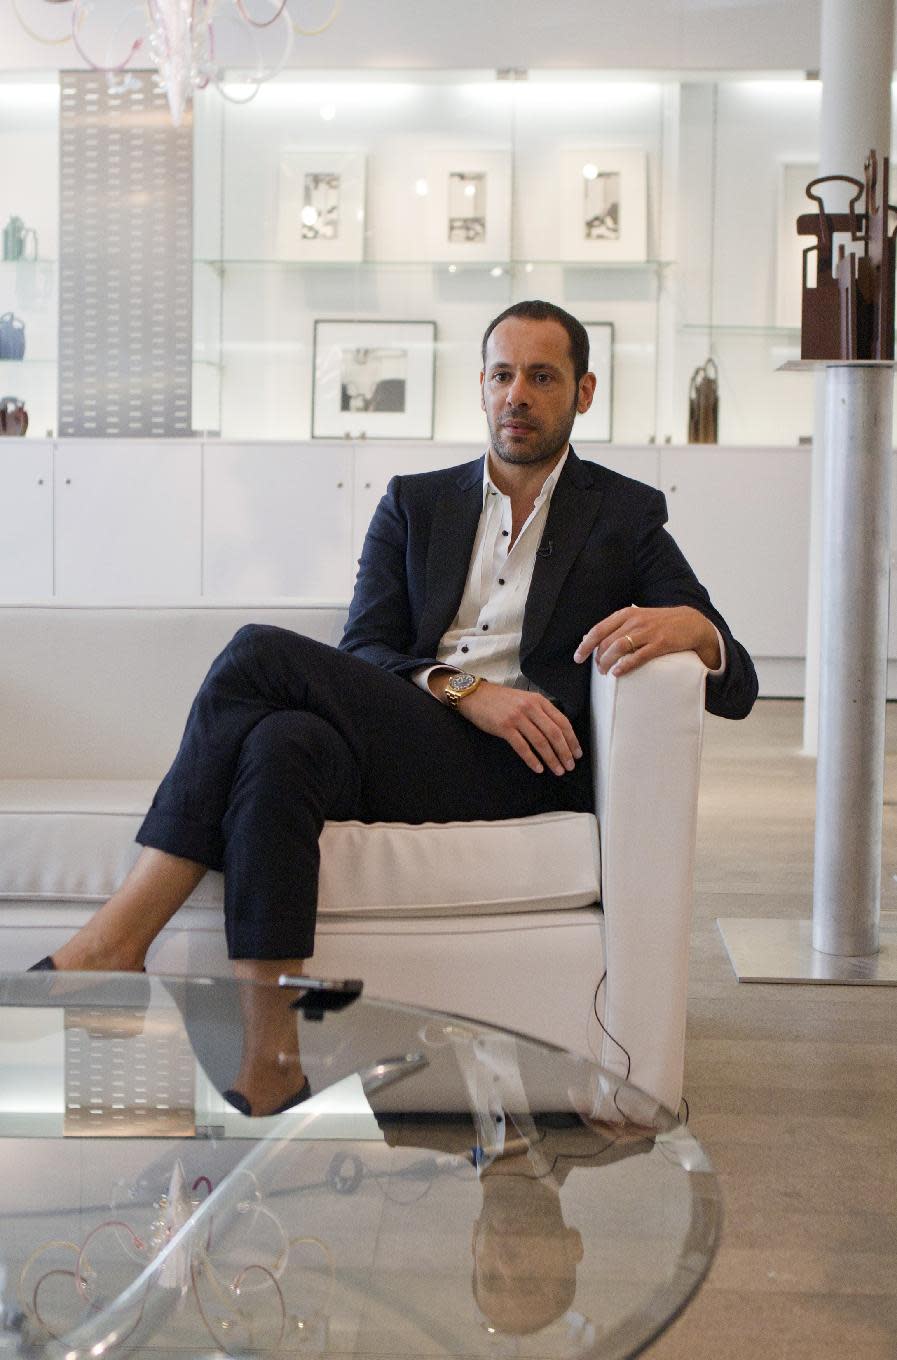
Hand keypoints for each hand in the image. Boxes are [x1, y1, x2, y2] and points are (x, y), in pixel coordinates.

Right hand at [457, 680, 582, 775]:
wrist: (475, 696)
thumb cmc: (500, 700)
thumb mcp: (524, 699)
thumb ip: (540, 711)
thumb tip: (557, 732)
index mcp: (538, 701)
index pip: (562, 722)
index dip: (572, 739)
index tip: (577, 753)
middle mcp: (530, 707)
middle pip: (554, 733)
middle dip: (565, 752)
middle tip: (570, 766)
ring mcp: (517, 717)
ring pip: (540, 741)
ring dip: (551, 758)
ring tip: (558, 770)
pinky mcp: (504, 727)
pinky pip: (522, 747)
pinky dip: (532, 759)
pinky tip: (538, 768)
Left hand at [573, 605, 721, 676]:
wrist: (690, 622)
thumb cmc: (660, 623)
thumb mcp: (637, 617)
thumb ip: (618, 626)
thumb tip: (593, 639)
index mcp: (626, 614)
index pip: (599, 629)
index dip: (586, 645)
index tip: (578, 658)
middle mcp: (634, 621)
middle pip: (606, 641)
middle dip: (598, 658)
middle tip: (598, 669)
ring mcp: (647, 632)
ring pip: (618, 648)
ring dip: (608, 662)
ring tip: (605, 673)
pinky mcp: (660, 643)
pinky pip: (638, 656)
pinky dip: (625, 665)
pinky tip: (618, 672)